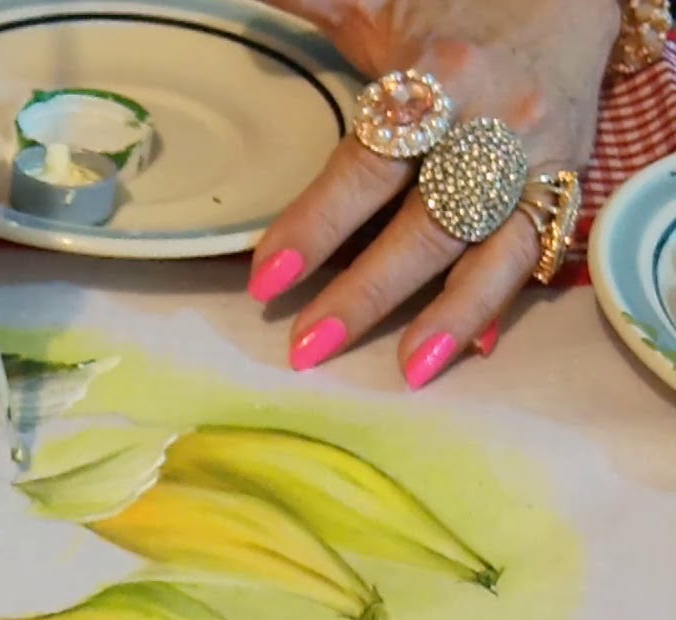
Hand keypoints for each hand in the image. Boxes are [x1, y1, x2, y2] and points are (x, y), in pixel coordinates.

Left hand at [245, 0, 619, 387]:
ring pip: (491, 251)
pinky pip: (535, 254)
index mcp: (440, 78)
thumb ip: (311, 6)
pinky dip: (498, 302)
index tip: (266, 278)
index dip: (317, 223)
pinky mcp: (566, 186)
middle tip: (307, 346)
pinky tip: (464, 349)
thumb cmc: (450, 12)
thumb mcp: (377, 5)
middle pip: (427, 224)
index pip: (367, 165)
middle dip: (367, 292)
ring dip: (443, 316)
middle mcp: (493, 127)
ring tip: (403, 372)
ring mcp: (536, 163)